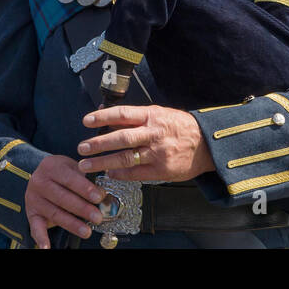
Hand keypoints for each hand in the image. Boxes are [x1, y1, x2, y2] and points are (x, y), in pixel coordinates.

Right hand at [25, 155, 106, 248]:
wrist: (40, 175)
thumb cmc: (62, 172)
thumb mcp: (72, 167)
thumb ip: (85, 178)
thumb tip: (103, 193)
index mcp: (50, 166)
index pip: (69, 178)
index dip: (85, 188)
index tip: (99, 197)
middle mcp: (39, 181)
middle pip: (62, 197)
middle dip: (82, 208)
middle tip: (98, 217)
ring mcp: (33, 198)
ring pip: (54, 213)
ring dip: (72, 224)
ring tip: (87, 231)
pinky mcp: (31, 213)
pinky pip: (35, 227)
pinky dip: (41, 238)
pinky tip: (47, 248)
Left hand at [76, 105, 215, 181]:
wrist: (206, 144)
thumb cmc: (179, 126)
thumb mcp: (159, 114)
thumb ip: (134, 118)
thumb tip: (106, 114)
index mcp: (152, 116)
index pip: (123, 114)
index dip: (103, 117)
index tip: (87, 120)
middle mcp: (153, 133)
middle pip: (121, 138)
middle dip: (98, 144)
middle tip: (81, 148)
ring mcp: (157, 153)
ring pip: (126, 158)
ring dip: (103, 163)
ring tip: (87, 165)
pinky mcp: (161, 170)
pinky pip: (136, 173)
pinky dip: (121, 174)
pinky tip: (109, 174)